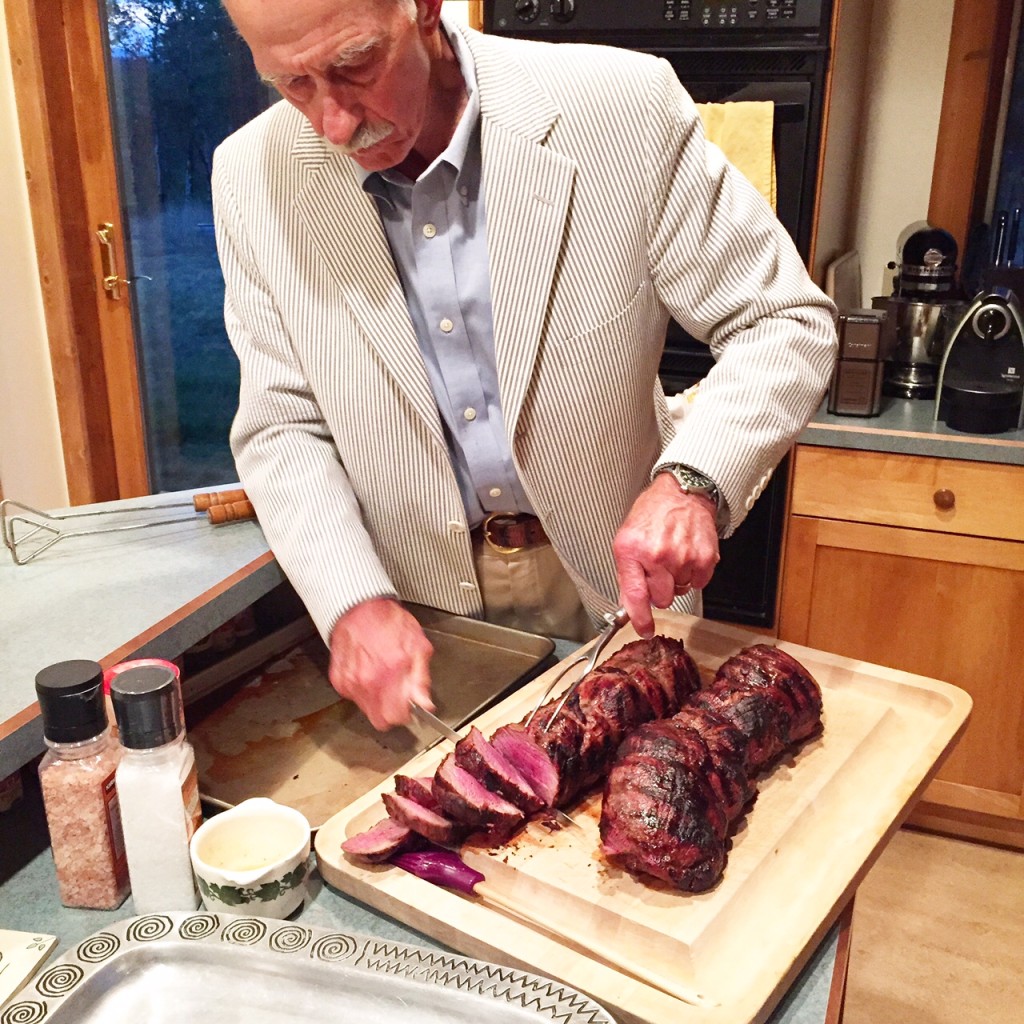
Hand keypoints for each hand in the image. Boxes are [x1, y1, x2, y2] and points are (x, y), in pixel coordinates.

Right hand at [327, 598, 433, 730]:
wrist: (359, 607)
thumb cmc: (389, 622)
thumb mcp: (418, 645)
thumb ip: (422, 678)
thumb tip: (425, 703)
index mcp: (391, 673)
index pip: (397, 717)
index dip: (406, 713)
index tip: (409, 705)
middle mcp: (368, 681)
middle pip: (380, 721)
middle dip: (391, 712)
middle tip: (397, 695)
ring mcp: (351, 682)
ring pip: (366, 710)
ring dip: (376, 700)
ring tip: (382, 677)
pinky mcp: (339, 680)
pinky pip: (353, 696)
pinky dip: (362, 689)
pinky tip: (368, 671)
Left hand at [613, 473, 720, 637]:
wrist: (682, 493)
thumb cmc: (653, 513)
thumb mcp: (626, 540)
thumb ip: (627, 574)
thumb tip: (630, 604)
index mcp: (632, 551)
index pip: (635, 596)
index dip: (640, 619)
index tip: (645, 629)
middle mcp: (657, 555)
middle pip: (661, 599)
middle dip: (659, 590)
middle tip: (658, 571)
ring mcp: (682, 557)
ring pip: (680, 591)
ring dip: (676, 580)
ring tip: (672, 556)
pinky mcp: (704, 557)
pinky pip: (698, 583)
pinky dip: (693, 574)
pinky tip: (686, 555)